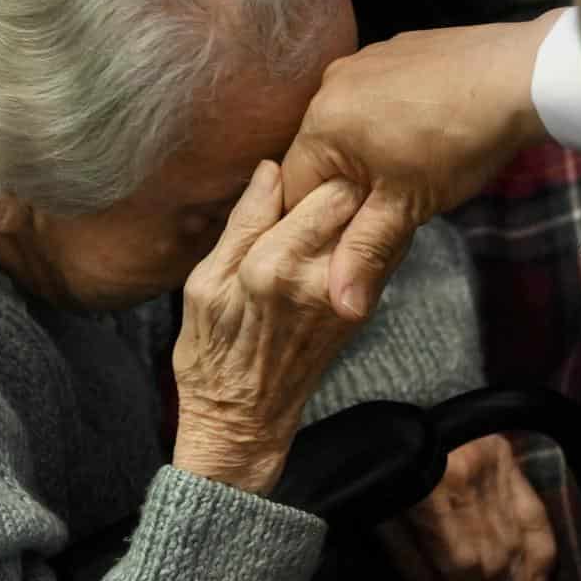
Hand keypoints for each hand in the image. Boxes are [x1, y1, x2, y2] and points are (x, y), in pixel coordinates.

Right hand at [172, 165, 367, 491]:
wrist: (245, 417)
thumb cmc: (212, 350)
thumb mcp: (205, 281)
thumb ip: (243, 223)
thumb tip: (270, 169)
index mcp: (273, 265)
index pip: (328, 190)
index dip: (322, 168)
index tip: (310, 163)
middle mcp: (318, 279)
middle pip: (359, 203)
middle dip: (347, 183)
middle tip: (327, 178)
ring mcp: (347, 297)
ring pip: (374, 226)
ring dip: (359, 211)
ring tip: (333, 209)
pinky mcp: (361, 311)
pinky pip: (375, 256)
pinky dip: (363, 239)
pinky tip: (338, 241)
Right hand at [278, 12, 558, 319]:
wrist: (520, 76)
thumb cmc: (459, 142)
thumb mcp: (407, 207)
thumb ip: (365, 253)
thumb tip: (340, 306)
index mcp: (321, 122)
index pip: (294, 188)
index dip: (321, 221)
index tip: (354, 233)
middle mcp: (331, 84)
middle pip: (320, 155)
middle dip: (348, 187)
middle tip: (392, 206)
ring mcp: (364, 62)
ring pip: (349, 125)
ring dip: (370, 154)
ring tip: (416, 169)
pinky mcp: (395, 51)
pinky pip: (376, 96)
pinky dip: (391, 119)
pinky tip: (428, 133)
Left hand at [376, 434, 557, 580]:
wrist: (393, 399)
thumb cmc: (376, 462)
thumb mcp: (378, 512)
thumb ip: (407, 560)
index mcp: (434, 487)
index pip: (461, 562)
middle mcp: (475, 476)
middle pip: (494, 559)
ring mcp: (498, 466)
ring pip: (517, 545)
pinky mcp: (510, 460)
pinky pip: (535, 515)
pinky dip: (540, 556)